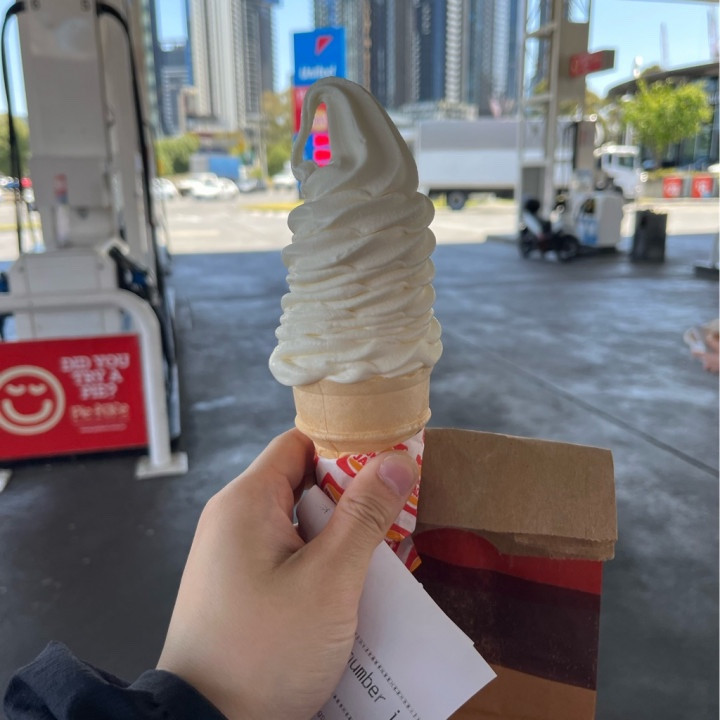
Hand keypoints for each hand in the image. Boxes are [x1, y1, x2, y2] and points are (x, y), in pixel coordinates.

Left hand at [157, 429, 418, 719]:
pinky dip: (320, 566)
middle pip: (302, 484)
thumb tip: (396, 461)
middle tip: (392, 521)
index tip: (386, 468)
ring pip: (299, 525)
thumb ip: (365, 515)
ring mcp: (234, 556)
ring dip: (339, 539)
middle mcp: (234, 520)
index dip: (345, 449)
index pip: (300, 444)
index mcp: (246, 501)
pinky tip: (350, 593)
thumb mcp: (329, 580)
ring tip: (379, 562)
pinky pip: (287, 558)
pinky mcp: (239, 587)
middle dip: (350, 501)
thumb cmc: (265, 652)